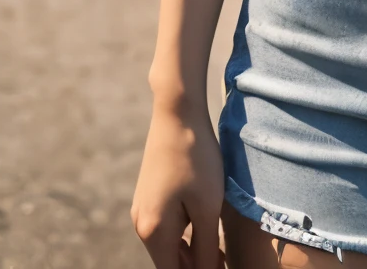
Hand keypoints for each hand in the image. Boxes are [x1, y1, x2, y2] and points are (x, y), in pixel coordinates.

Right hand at [132, 100, 226, 268]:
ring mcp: (142, 209)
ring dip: (193, 252)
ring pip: (169, 246)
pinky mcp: (149, 196)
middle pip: (169, 263)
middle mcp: (141, 225)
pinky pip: (167, 227)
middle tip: (225, 260)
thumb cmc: (196, 158)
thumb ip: (206, 249)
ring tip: (221, 249)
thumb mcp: (207, 207)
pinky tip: (206, 227)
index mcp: (153, 232)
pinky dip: (186, 234)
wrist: (177, 112)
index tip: (221, 267)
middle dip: (196, 265)